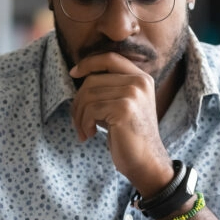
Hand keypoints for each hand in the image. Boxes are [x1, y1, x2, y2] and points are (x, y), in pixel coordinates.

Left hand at [69, 52, 172, 193]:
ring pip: (88, 95)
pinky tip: (89, 135)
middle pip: (92, 80)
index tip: (74, 73)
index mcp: (141, 78)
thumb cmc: (129, 136)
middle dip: (78, 102)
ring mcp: (133, 94)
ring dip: (78, 116)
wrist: (146, 162)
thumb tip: (79, 75)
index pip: (110, 58)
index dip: (88, 63)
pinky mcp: (124, 108)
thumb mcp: (122, 105)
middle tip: (78, 122)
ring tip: (83, 131)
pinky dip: (84, 124)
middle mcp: (139, 82)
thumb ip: (108, 88)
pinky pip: (90, 109)